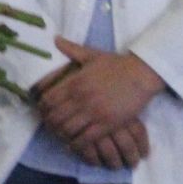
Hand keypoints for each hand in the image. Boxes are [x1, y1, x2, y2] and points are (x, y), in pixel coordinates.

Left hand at [30, 57, 149, 167]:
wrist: (141, 75)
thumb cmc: (116, 65)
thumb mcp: (92, 55)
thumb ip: (71, 49)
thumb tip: (55, 39)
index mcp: (75, 81)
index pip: (49, 99)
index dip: (42, 107)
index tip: (41, 111)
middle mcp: (81, 98)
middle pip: (55, 117)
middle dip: (49, 123)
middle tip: (49, 126)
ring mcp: (94, 112)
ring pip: (68, 130)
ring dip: (61, 134)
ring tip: (60, 135)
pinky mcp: (107, 124)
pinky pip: (86, 139)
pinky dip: (76, 144)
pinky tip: (73, 144)